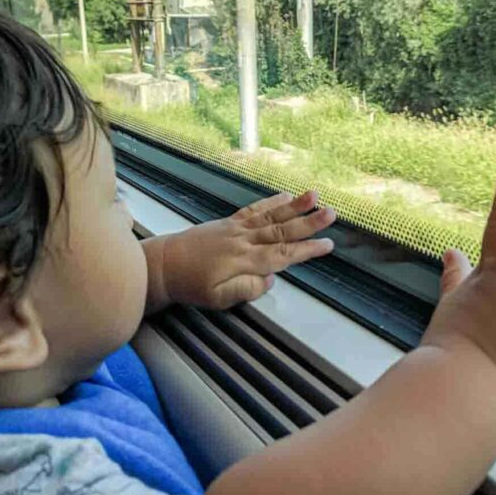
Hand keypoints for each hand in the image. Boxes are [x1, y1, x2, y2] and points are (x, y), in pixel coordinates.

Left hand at [143, 191, 335, 312]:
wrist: (164, 265)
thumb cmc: (190, 285)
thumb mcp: (218, 299)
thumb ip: (247, 289)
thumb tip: (270, 279)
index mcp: (243, 261)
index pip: (282, 255)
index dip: (306, 250)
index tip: (327, 245)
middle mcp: (243, 241)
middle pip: (281, 231)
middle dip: (308, 223)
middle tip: (331, 213)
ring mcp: (236, 229)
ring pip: (270, 216)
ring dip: (294, 206)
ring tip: (314, 195)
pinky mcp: (228, 222)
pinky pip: (254, 209)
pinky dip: (271, 202)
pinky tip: (285, 196)